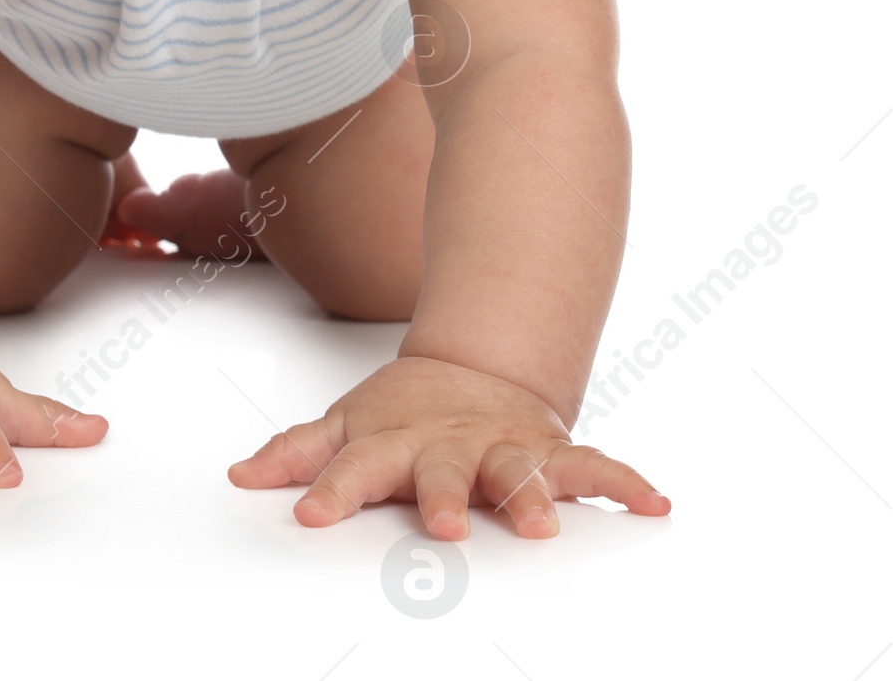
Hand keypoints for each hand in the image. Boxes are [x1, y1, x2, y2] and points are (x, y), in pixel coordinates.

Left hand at [227, 355, 669, 536]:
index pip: (356, 467)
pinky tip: (653, 502)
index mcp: (395, 442)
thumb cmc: (406, 414)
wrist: (477, 368)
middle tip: (444, 525)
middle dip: (445, 496)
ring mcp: (505, 447)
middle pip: (444, 470)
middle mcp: (452, 445)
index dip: (330, 489)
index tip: (308, 514)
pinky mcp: (552, 451)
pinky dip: (625, 482)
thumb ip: (297, 454)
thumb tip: (239, 476)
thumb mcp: (347, 426)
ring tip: (543, 524)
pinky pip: (594, 467)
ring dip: (534, 494)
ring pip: (521, 469)